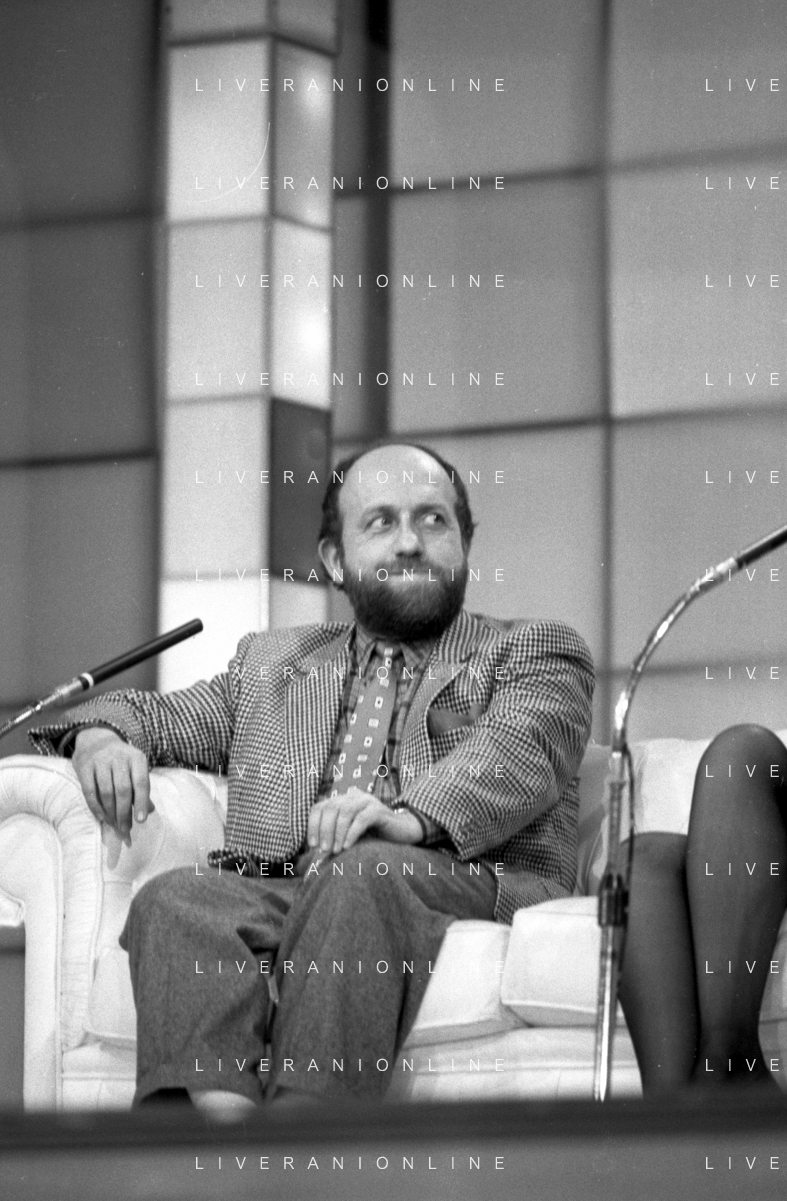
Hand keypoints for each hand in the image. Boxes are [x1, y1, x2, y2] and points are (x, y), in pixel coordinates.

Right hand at [72, 727, 152, 845]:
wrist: (95, 740)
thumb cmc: (120, 761)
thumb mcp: (135, 768)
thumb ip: (141, 788)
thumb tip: (150, 811)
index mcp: (137, 758)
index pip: (141, 782)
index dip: (141, 802)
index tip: (141, 820)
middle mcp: (119, 758)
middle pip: (123, 790)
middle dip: (124, 813)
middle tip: (125, 830)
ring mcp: (101, 761)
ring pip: (106, 792)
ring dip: (111, 813)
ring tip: (114, 826)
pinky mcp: (84, 767)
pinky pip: (89, 791)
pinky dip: (95, 807)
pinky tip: (101, 817)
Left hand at [307, 787, 423, 855]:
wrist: (401, 833)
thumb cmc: (372, 837)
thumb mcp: (348, 837)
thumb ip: (333, 842)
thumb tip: (313, 860)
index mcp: (342, 800)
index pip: (319, 807)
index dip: (313, 825)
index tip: (312, 845)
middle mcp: (353, 796)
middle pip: (331, 807)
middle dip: (324, 830)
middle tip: (324, 850)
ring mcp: (367, 801)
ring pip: (345, 811)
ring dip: (337, 832)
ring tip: (336, 851)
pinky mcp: (380, 810)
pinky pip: (362, 819)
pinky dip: (351, 833)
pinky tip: (347, 847)